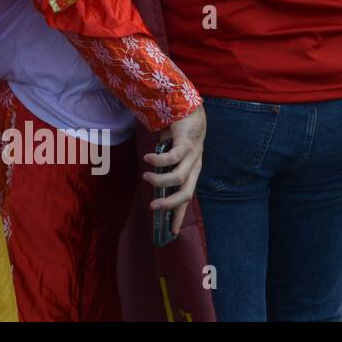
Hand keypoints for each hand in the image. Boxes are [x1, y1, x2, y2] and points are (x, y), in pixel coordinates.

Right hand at [143, 104, 205, 234]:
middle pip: (186, 193)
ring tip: (146, 177)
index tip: (171, 232)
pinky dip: (158, 159)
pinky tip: (148, 157)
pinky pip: (173, 156)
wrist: (190, 108)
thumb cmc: (178, 132)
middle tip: (153, 206)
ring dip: (160, 181)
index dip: (178, 215)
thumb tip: (152, 178)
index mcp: (192, 171)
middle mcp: (195, 166)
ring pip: (179, 177)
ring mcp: (192, 155)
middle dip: (170, 204)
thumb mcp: (169, 152)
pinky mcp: (186, 143)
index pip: (186, 197)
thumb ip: (164, 165)